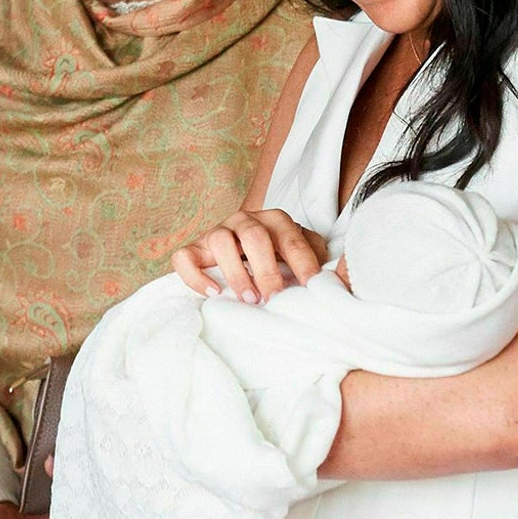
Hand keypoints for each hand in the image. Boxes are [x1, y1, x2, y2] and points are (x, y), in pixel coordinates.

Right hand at [169, 208, 327, 303]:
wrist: (242, 250)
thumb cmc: (278, 257)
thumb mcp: (301, 253)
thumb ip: (316, 257)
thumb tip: (333, 277)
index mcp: (275, 220)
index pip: (291, 240)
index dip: (302, 264)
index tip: (309, 289)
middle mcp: (244, 220)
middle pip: (253, 236)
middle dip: (265, 270)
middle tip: (273, 298)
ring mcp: (216, 231)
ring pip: (219, 240)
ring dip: (235, 271)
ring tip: (248, 298)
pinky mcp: (194, 248)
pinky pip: (184, 256)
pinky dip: (196, 275)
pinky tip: (213, 293)